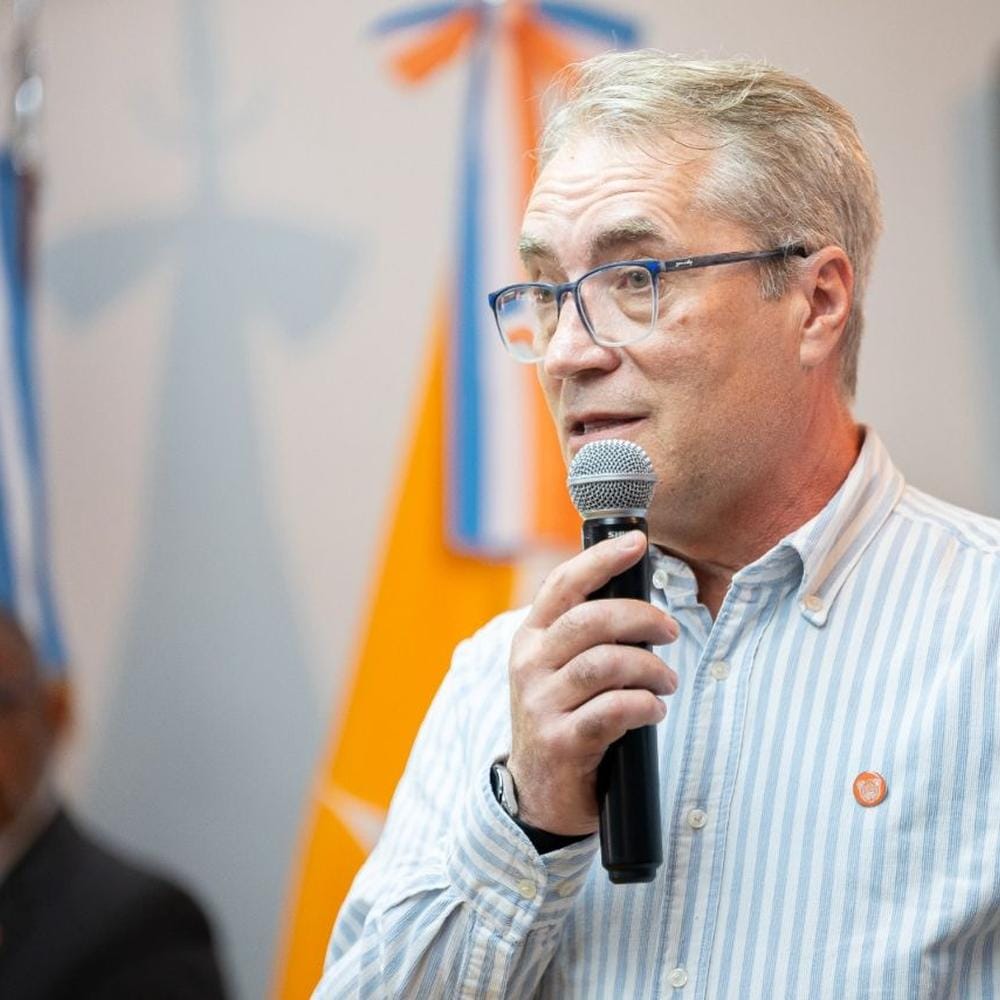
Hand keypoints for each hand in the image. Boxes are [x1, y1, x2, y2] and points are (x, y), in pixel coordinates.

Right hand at [506, 530, 678, 835]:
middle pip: (590, 620)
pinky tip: (654, 710)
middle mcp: (529, 666)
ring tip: (667, 681)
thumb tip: (640, 602)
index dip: (602, 559)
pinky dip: (645, 705)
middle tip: (670, 630)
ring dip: (650, 668)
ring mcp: (541, 705)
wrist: (538, 793)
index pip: (563, 585)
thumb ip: (585, 635)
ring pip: (606, 664)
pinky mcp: (562, 742)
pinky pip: (613, 710)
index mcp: (530, 638)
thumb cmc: (563, 717)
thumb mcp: (559, 670)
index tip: (638, 542)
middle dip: (641, 618)